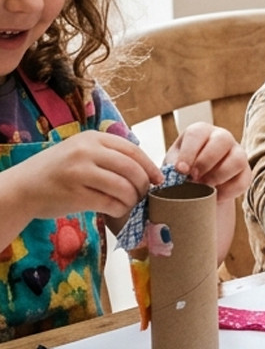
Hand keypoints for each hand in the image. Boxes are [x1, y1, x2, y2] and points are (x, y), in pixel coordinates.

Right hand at [7, 130, 160, 220]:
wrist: (22, 188)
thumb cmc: (57, 171)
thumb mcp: (80, 151)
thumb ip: (108, 154)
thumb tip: (145, 167)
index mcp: (92, 138)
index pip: (132, 150)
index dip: (150, 166)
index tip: (158, 179)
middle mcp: (86, 152)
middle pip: (131, 168)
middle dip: (144, 184)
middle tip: (145, 194)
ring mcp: (80, 173)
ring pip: (123, 187)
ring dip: (133, 199)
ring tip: (131, 203)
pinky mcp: (75, 195)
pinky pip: (110, 203)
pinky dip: (121, 209)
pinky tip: (119, 210)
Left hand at [164, 122, 249, 203]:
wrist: (196, 188)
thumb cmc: (182, 172)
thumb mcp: (172, 167)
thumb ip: (170, 170)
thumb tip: (171, 177)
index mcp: (201, 131)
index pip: (197, 133)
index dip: (189, 152)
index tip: (181, 170)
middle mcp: (222, 137)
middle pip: (222, 140)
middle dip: (206, 161)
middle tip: (194, 178)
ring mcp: (237, 153)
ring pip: (237, 160)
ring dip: (219, 176)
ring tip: (205, 188)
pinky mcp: (245, 172)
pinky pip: (242, 181)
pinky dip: (228, 192)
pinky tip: (215, 196)